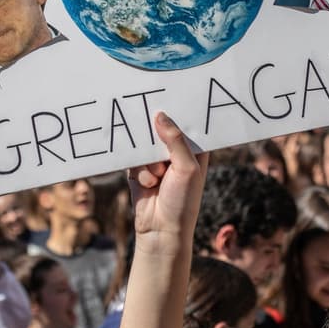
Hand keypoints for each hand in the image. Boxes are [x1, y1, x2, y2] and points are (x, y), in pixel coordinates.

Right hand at [129, 113, 208, 253]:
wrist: (161, 230)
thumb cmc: (183, 201)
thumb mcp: (187, 168)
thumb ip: (175, 140)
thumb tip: (160, 115)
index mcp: (195, 150)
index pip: (187, 125)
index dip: (179, 113)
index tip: (168, 97)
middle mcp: (175, 153)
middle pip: (161, 130)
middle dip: (157, 137)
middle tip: (158, 140)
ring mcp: (156, 161)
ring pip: (145, 144)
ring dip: (149, 162)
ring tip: (158, 179)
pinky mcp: (139, 170)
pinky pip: (133, 158)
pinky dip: (139, 171)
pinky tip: (148, 185)